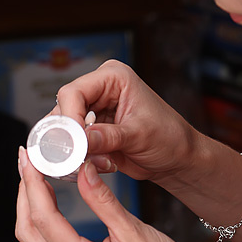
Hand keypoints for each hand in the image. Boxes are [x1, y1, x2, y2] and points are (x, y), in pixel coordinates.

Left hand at [14, 150, 241, 241]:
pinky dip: (42, 221)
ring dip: (29, 208)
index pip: (44, 219)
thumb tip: (81, 169)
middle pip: (28, 232)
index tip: (29, 158)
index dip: (33, 184)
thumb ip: (103, 200)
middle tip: (25, 162)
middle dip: (23, 194)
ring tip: (33, 176)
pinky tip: (48, 200)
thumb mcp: (136, 230)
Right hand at [53, 59, 202, 182]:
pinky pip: (71, 141)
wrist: (178, 159)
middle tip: (74, 156)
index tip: (72, 142)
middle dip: (68, 135)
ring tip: (90, 161)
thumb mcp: (139, 136)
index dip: (69, 117)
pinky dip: (77, 155)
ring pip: (63, 127)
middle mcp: (99, 90)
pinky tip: (92, 163)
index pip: (74, 92)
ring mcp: (93, 110)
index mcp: (113, 78)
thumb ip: (107, 137)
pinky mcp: (90, 129)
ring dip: (72, 147)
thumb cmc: (170, 139)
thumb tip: (78, 141)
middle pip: (64, 108)